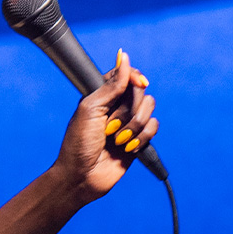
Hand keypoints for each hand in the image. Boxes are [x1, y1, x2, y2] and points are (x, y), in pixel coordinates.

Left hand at [53, 49, 158, 203]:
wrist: (82, 175)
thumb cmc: (78, 142)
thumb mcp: (91, 109)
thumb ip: (111, 85)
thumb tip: (124, 57)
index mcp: (101, 95)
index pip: (124, 75)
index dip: (134, 77)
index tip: (138, 83)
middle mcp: (116, 106)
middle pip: (140, 91)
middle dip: (129, 108)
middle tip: (111, 124)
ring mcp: (128, 122)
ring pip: (149, 108)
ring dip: (134, 125)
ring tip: (116, 139)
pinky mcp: (139, 139)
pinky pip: (154, 127)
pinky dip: (142, 137)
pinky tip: (127, 148)